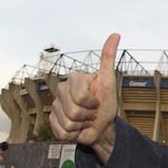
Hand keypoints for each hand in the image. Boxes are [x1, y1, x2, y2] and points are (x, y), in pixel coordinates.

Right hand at [49, 34, 119, 152]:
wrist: (102, 127)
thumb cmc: (107, 105)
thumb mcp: (109, 81)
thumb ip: (108, 59)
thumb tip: (116, 34)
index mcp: (74, 79)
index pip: (80, 97)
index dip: (93, 103)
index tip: (98, 101)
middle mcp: (61, 89)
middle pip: (74, 111)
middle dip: (88, 116)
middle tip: (93, 113)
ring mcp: (55, 105)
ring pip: (67, 123)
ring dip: (82, 126)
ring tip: (86, 120)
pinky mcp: (52, 120)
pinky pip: (61, 131)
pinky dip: (73, 134)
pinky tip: (77, 128)